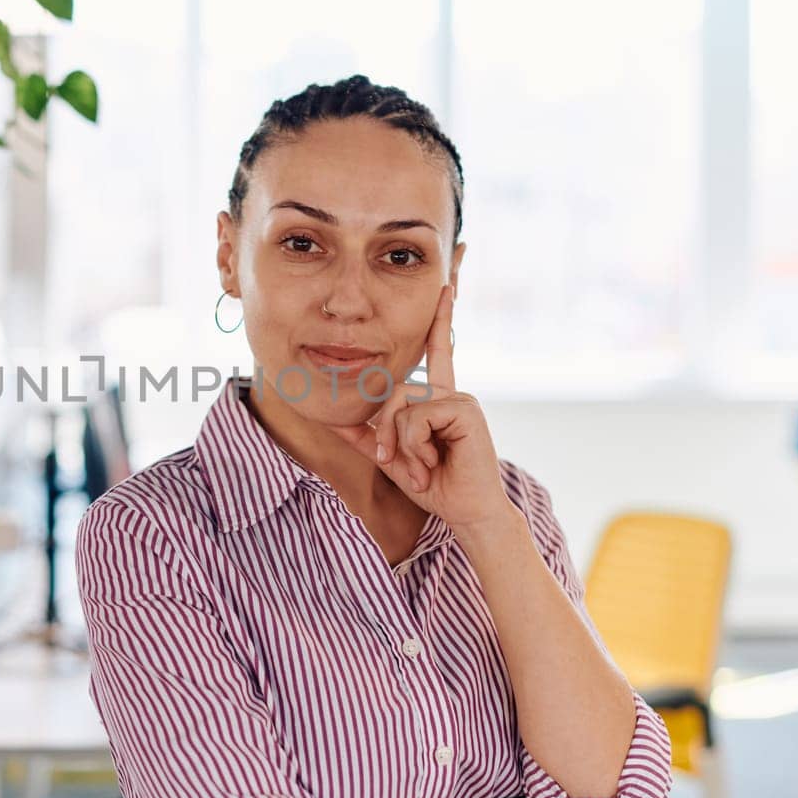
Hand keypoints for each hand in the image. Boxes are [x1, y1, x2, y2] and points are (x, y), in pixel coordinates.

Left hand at [327, 284, 513, 530]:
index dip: (440, 320)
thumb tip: (333, 419)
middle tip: (395, 462)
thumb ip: (366, 435)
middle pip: (394, 392)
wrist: (465, 510)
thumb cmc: (434, 483)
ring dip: (401, 442)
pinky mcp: (464, 409)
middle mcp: (450, 392)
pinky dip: (416, 443)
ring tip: (421, 465)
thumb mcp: (392, 456)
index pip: (436, 351)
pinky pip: (418, 415)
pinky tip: (434, 459)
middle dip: (386, 432)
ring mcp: (459, 399)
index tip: (446, 288)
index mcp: (437, 398)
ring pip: (402, 404)